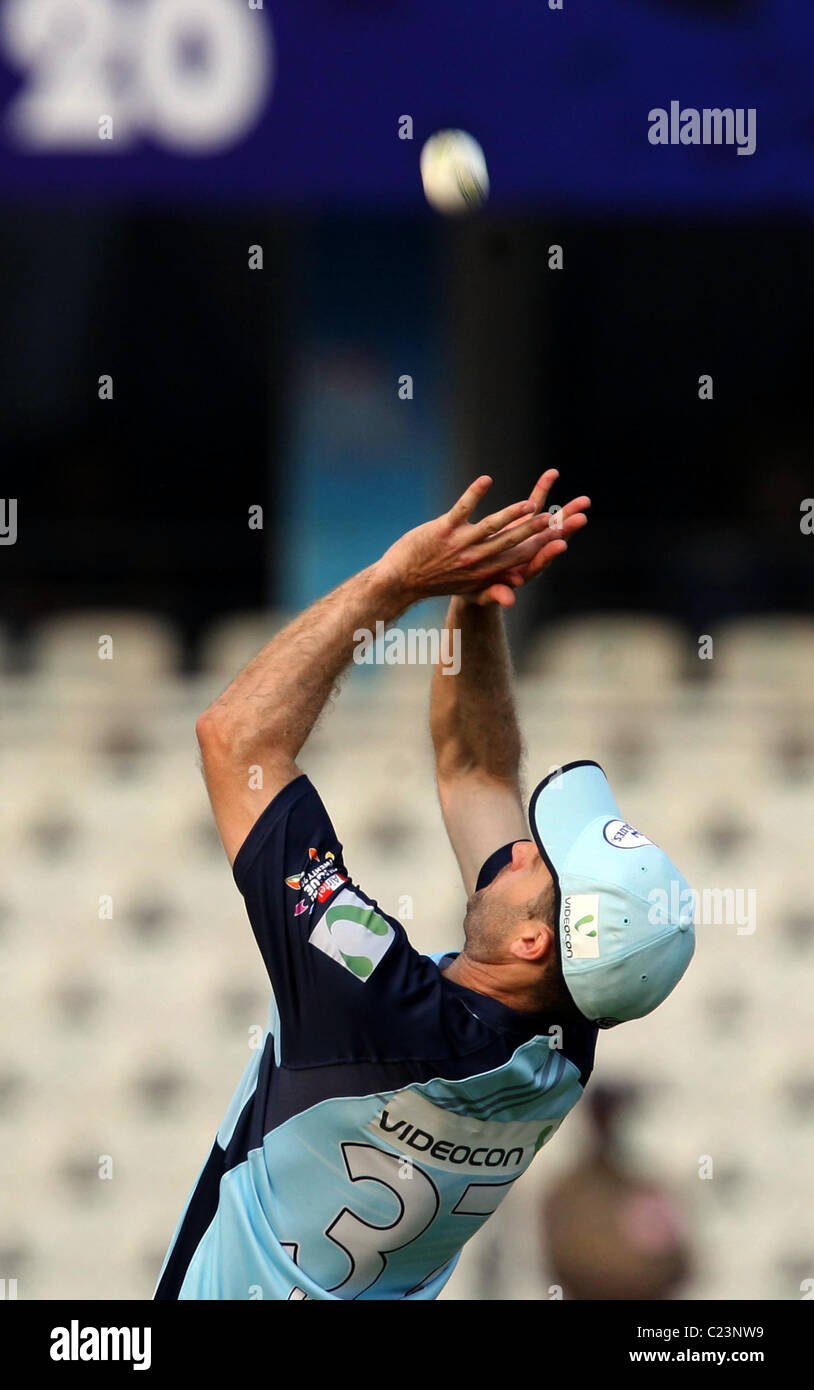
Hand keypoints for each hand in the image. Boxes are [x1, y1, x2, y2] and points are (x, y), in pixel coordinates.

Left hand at [376, 476, 564, 605]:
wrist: (401, 580)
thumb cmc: (438, 581)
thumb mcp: (468, 589)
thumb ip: (495, 588)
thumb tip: (515, 597)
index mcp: (487, 570)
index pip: (520, 556)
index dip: (542, 547)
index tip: (562, 536)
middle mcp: (477, 558)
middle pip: (512, 541)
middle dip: (536, 529)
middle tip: (555, 516)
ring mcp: (460, 543)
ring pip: (492, 527)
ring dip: (512, 515)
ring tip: (531, 504)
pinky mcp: (443, 529)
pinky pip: (462, 509)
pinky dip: (474, 494)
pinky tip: (486, 480)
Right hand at [463, 469, 589, 607]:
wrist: (476, 577)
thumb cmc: (477, 589)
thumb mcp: (482, 593)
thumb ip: (496, 594)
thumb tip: (508, 601)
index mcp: (523, 571)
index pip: (539, 563)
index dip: (549, 554)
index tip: (561, 544)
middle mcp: (531, 553)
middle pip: (552, 541)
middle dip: (567, 529)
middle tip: (582, 517)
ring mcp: (529, 536)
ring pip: (550, 522)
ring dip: (567, 510)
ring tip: (586, 500)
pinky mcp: (522, 522)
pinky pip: (535, 504)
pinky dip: (542, 489)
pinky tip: (552, 473)